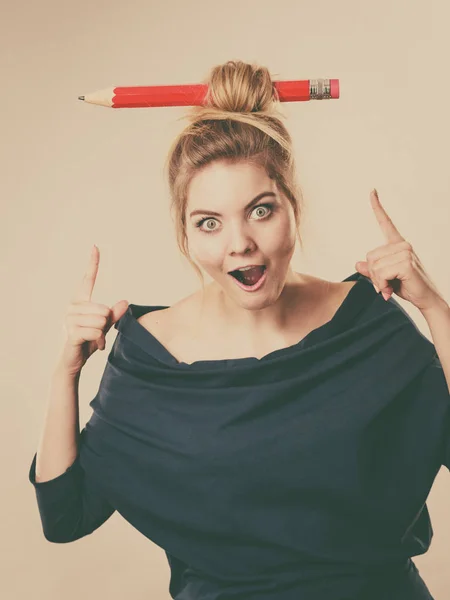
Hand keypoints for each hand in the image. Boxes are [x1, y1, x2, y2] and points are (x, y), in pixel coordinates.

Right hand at [59, 245, 128, 374]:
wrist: (73, 361)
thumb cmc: (88, 341)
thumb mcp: (104, 326)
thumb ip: (114, 315)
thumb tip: (125, 302)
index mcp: (79, 302)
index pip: (87, 279)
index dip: (92, 263)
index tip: (95, 246)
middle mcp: (72, 307)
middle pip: (104, 309)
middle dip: (106, 324)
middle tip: (98, 333)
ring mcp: (69, 320)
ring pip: (101, 320)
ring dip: (103, 333)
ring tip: (95, 340)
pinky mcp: (71, 333)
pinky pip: (96, 331)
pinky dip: (100, 341)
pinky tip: (94, 346)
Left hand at [355, 189, 445, 311]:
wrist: (425, 299)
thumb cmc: (407, 287)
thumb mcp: (384, 278)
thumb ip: (372, 271)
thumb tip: (357, 263)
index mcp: (397, 245)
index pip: (385, 223)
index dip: (377, 207)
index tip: (372, 191)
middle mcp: (402, 245)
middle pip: (369, 257)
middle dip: (373, 276)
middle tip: (384, 286)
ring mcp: (405, 252)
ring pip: (374, 266)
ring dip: (378, 282)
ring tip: (389, 288)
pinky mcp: (406, 262)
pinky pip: (380, 273)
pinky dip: (382, 285)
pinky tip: (391, 290)